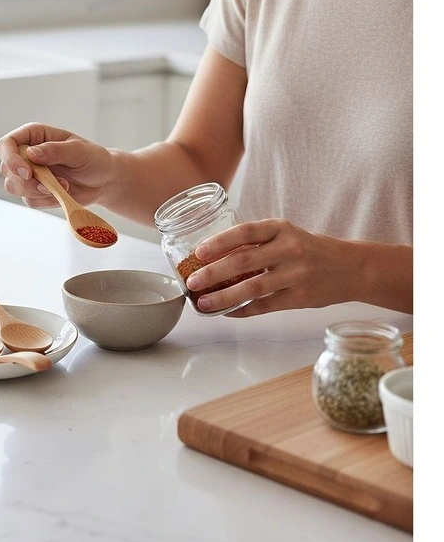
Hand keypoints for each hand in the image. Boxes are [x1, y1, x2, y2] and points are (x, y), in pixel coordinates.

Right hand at [0, 123, 114, 208]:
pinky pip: (29, 200)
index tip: (27, 172)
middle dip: (26, 180)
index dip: (10, 158)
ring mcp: (30, 174)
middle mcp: (27, 154)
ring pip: (13, 186)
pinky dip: (45, 200)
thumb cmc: (94, 159)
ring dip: (37, 191)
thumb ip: (55, 150)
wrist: (104, 180)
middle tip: (49, 184)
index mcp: (34, 136)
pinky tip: (62, 193)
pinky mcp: (35, 192)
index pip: (7, 144)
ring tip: (63, 186)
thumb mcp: (79, 150)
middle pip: (7, 168)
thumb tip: (31, 153)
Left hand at [185, 218, 357, 316]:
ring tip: (203, 303)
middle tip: (192, 282)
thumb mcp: (286, 235)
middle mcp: (289, 249)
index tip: (198, 252)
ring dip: (223, 297)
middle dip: (213, 273)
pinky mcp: (300, 298)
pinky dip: (242, 310)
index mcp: (281, 229)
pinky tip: (226, 312)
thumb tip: (215, 256)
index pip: (245, 232)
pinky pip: (264, 307)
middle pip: (244, 262)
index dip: (219, 242)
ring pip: (252, 288)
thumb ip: (257, 243)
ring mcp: (296, 275)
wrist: (350, 268)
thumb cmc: (309, 249)